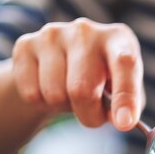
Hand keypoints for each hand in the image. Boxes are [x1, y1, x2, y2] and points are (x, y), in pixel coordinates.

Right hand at [12, 18, 144, 130]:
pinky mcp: (26, 44)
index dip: (125, 96)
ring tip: (71, 93)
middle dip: (89, 115)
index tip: (124, 123)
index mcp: (119, 38)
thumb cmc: (104, 79)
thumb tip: (122, 120)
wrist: (63, 61)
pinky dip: (42, 103)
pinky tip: (51, 87)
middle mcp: (86, 30)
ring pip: (54, 94)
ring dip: (64, 107)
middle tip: (93, 115)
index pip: (125, 64)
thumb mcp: (125, 89)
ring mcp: (53, 34)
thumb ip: (128, 105)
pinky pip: (32, 93)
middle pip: (82, 90)